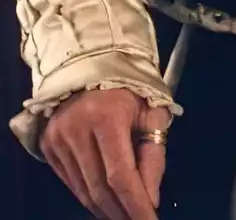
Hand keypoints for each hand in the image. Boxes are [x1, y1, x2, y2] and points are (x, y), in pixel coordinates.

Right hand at [42, 87, 168, 219]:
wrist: (92, 65)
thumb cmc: (131, 88)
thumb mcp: (153, 114)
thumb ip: (154, 156)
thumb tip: (151, 196)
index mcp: (107, 118)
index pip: (120, 175)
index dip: (135, 203)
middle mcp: (76, 130)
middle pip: (99, 187)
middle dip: (121, 211)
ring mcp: (58, 139)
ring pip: (83, 189)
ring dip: (104, 208)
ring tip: (124, 216)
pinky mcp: (48, 145)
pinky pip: (70, 181)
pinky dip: (88, 195)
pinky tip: (104, 203)